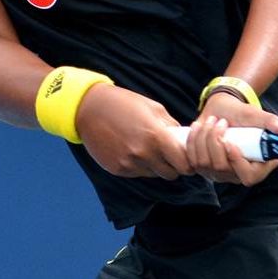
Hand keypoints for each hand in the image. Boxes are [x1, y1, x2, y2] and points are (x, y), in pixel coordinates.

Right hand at [75, 84, 194, 179]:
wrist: (89, 108)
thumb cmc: (124, 103)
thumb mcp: (153, 108)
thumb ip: (171, 126)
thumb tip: (184, 141)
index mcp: (156, 136)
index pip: (183, 164)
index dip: (188, 163)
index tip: (187, 159)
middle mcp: (143, 153)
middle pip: (170, 174)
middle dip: (173, 167)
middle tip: (170, 156)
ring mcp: (129, 163)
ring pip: (154, 175)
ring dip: (155, 166)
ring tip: (148, 149)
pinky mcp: (117, 169)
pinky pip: (137, 173)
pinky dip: (139, 166)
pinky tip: (132, 150)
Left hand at [186, 91, 277, 185]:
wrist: (222, 109)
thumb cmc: (241, 115)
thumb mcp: (256, 116)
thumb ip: (270, 122)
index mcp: (254, 167)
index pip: (248, 177)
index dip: (237, 163)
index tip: (230, 143)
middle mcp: (234, 174)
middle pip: (221, 167)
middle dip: (216, 141)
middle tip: (221, 122)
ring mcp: (215, 173)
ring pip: (204, 163)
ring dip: (205, 137)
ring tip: (212, 121)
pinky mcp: (200, 167)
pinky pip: (191, 159)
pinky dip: (193, 139)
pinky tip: (198, 127)